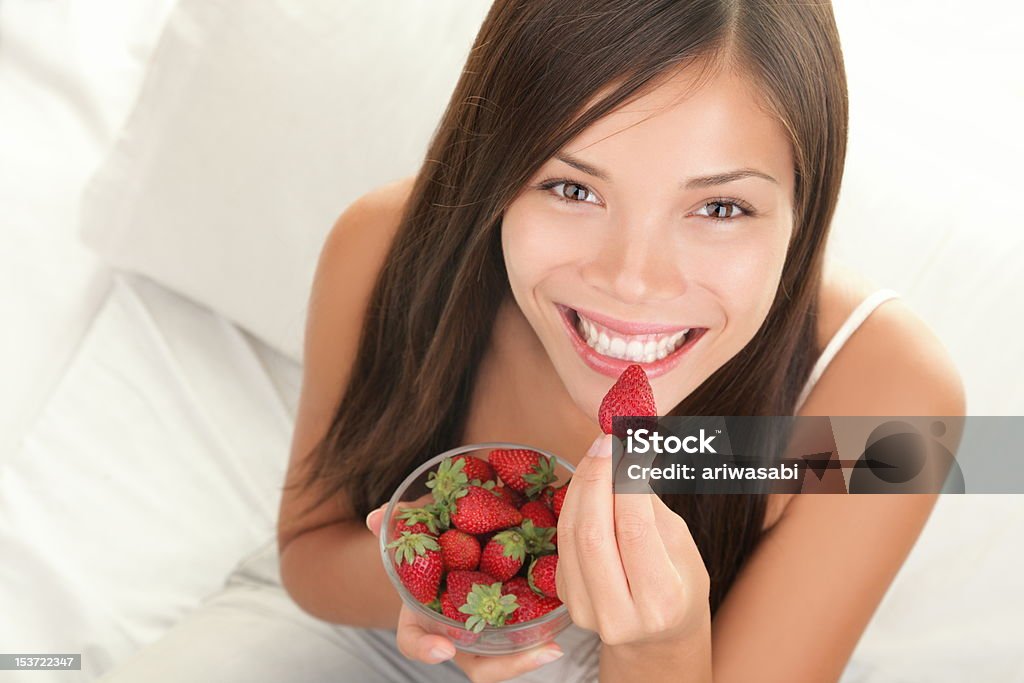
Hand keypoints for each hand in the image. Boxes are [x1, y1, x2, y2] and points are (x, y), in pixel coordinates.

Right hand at [366, 501, 565, 682]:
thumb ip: (403, 526)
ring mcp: (490, 631)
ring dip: (529, 655)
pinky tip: (566, 613)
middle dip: (505, 665)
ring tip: (553, 646)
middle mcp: (459, 631)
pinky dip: (548, 625)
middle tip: (534, 652)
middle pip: (478, 664)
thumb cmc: (441, 541)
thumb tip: (375, 516)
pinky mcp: (518, 618)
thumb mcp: (424, 532)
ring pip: (507, 655)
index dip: (425, 649)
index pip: (415, 641)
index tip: (442, 650)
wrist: (464, 539)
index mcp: (427, 614)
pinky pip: (530, 630)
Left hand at [555, 434, 710, 648]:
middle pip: (593, 534)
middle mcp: (619, 615)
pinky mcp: (566, 598)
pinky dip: (574, 505)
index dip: (629, 481)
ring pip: (571, 534)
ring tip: (598, 453)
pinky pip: (564, 541)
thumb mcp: (682, 547)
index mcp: (661, 603)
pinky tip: (589, 483)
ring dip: (581, 485)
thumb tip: (626, 455)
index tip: (632, 443)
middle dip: (597, 478)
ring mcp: (586, 611)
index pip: (635, 531)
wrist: (657, 637)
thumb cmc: (680, 585)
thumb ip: (651, 507)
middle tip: (607, 441)